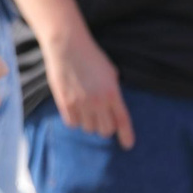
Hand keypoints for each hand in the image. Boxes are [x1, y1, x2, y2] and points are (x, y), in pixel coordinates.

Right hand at [45, 25, 134, 147]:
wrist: (67, 47)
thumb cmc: (91, 57)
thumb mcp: (110, 74)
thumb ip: (113, 92)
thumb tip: (112, 108)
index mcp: (112, 93)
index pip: (122, 120)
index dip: (126, 135)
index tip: (127, 145)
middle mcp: (98, 101)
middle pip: (105, 130)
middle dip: (105, 128)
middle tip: (101, 120)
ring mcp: (80, 103)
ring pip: (88, 128)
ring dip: (89, 123)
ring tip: (86, 111)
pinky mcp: (64, 103)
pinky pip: (72, 123)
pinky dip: (75, 121)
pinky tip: (75, 111)